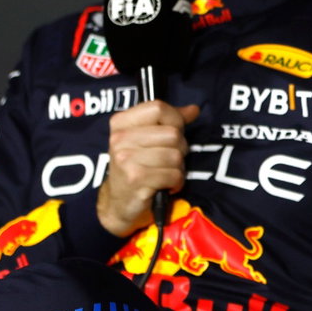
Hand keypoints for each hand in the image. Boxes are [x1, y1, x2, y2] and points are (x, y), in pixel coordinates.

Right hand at [96, 100, 199, 237]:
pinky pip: (174, 174)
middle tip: (168, 159)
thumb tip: (193, 109)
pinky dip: (176, 182)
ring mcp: (126, 159)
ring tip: (165, 173)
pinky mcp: (136, 179)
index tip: (175, 131)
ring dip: (178, 168)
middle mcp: (120, 138)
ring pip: (176, 155)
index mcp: (121, 123)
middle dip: (180, 148)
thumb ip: (170, 121)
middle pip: (173, 133)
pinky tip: (165, 184)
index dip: (175, 119)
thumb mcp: (147, 139)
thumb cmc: (137, 166)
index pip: (158, 108)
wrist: (118, 203)